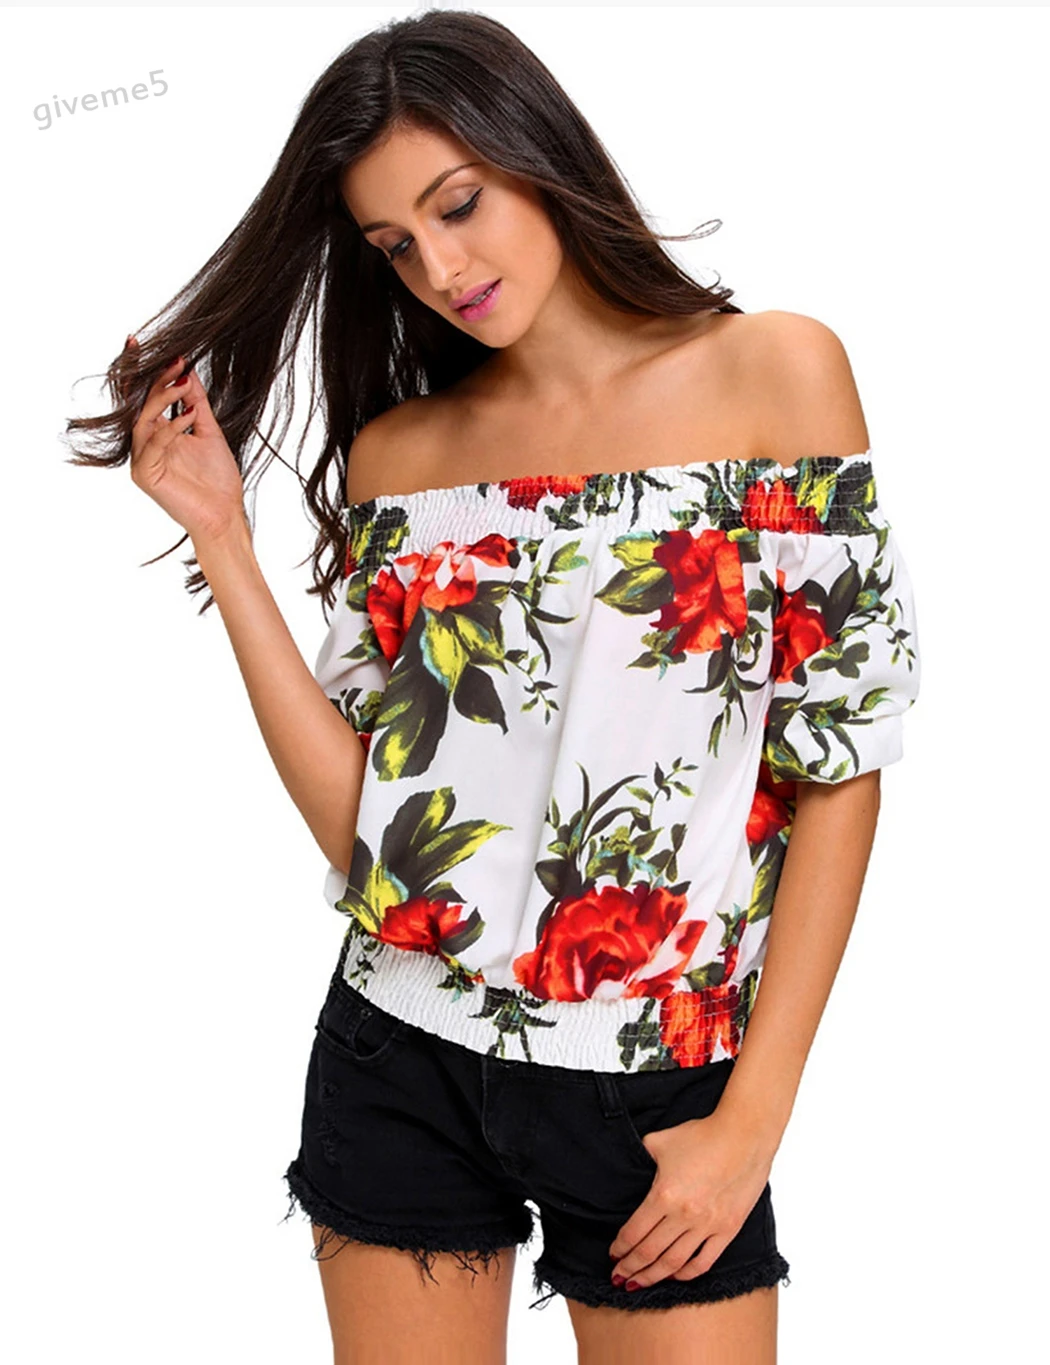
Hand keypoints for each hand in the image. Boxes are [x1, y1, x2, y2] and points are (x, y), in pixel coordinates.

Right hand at [124, 335, 246, 544]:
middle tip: (176, 362)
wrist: (225, 514)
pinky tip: (188, 417)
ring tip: (185, 385)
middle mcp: (144, 444)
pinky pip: (153, 445)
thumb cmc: (218, 478)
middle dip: (157, 381)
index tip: (141, 342)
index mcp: (156, 433)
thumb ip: (195, 402)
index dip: (143, 372)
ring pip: (143, 421)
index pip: (145, 397)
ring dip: (163, 399)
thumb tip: (188, 370)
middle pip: (141, 405)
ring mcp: (141, 460)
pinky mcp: (144, 475)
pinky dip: (170, 428)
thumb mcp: (208, 430)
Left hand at [608, 1106, 773, 1289]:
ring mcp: (707, 1225)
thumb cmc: (702, 1135)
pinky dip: (686, 1273)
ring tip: (639, 1284)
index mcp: (663, 1195)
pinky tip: (674, 1276)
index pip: (634, 1232)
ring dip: (653, 1276)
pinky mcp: (727, 1230)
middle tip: (618, 1277)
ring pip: (673, 1263)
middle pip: (649, 1252)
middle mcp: (683, 1216)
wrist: (743, 1136)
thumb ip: (641, 1157)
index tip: (613, 1255)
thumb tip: (629, 1165)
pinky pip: (704, 1261)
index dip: (620, 1247)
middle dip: (630, 1267)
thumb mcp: (660, 1141)